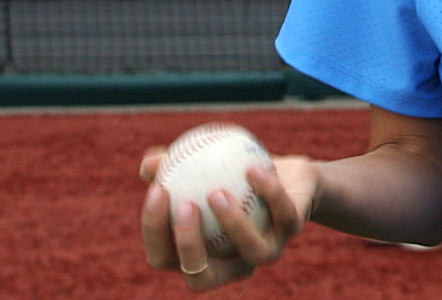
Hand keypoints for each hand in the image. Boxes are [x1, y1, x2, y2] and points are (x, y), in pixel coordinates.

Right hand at [139, 146, 317, 291]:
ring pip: (252, 252)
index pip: (165, 257)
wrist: (286, 175)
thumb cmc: (234, 177)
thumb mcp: (202, 168)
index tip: (157, 190)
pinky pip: (282, 213)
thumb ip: (173, 167)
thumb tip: (148, 164)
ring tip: (217, 192)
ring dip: (233, 224)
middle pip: (200, 277)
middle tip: (186, 204)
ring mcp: (266, 251)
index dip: (155, 232)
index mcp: (202, 255)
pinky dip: (268, 191)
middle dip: (189, 246)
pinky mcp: (293, 230)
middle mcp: (232, 264)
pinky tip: (253, 169)